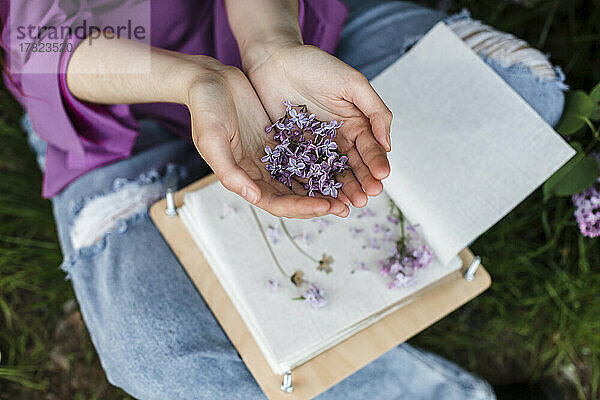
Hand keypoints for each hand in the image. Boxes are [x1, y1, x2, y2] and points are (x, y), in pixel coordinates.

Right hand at [185, 59, 348, 217]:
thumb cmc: (205, 108)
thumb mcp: (212, 139)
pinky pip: (304, 157)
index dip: (301, 208)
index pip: (276, 203)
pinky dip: (321, 164)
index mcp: (242, 178)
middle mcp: (258, 173)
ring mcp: (270, 157)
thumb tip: (255, 197)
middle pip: (293, 197)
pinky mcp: (279, 140)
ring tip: (349, 192)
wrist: (209, 80)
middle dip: (319, 203)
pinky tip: (340, 164)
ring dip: (323, 189)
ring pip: (301, 180)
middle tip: (346, 205)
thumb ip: (230, 172)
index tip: (326, 206)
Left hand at [244, 44, 392, 207]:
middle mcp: (338, 138)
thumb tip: (388, 143)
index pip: (370, 148)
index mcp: (355, 123)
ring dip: (342, 190)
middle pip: (353, 166)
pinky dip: (315, 186)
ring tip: (350, 204)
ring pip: (332, 173)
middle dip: (362, 182)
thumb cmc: (314, 66)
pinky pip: (306, 172)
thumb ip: (374, 110)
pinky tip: (322, 198)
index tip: (381, 177)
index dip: (376, 163)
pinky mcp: (293, 151)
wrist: (274, 60)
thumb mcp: (352, 83)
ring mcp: (316, 147)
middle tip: (367, 197)